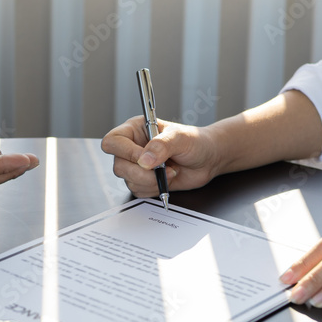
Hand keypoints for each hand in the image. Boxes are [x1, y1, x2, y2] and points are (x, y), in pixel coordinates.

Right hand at [101, 116, 219, 196]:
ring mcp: (136, 166)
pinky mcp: (143, 181)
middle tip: (162, 169)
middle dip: (142, 173)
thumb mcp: (180, 138)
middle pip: (118, 166)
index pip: (113, 141)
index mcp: (135, 130)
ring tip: (170, 172)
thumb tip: (144, 160)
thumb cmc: (195, 141)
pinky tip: (167, 179)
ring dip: (151, 181)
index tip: (144, 158)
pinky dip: (154, 189)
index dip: (125, 152)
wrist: (208, 159)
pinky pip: (138, 191)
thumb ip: (161, 146)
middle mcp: (132, 147)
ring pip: (128, 181)